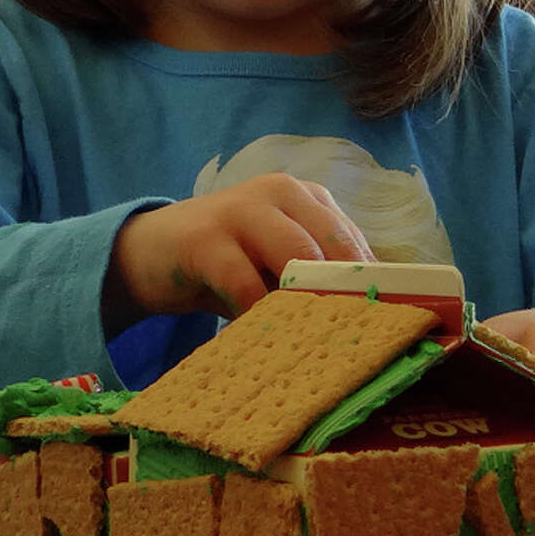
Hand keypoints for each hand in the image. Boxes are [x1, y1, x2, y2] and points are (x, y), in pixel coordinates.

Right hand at [105, 173, 374, 326]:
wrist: (149, 253)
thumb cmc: (225, 263)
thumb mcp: (275, 263)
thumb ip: (315, 278)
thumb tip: (371, 319)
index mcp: (306, 197)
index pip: (355, 242)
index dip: (373, 287)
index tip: (385, 328)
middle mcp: (280, 192)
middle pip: (335, 246)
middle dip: (346, 295)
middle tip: (355, 340)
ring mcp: (241, 210)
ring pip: (296, 258)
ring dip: (307, 305)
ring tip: (313, 343)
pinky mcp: (205, 239)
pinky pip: (245, 284)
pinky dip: (259, 316)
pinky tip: (262, 338)